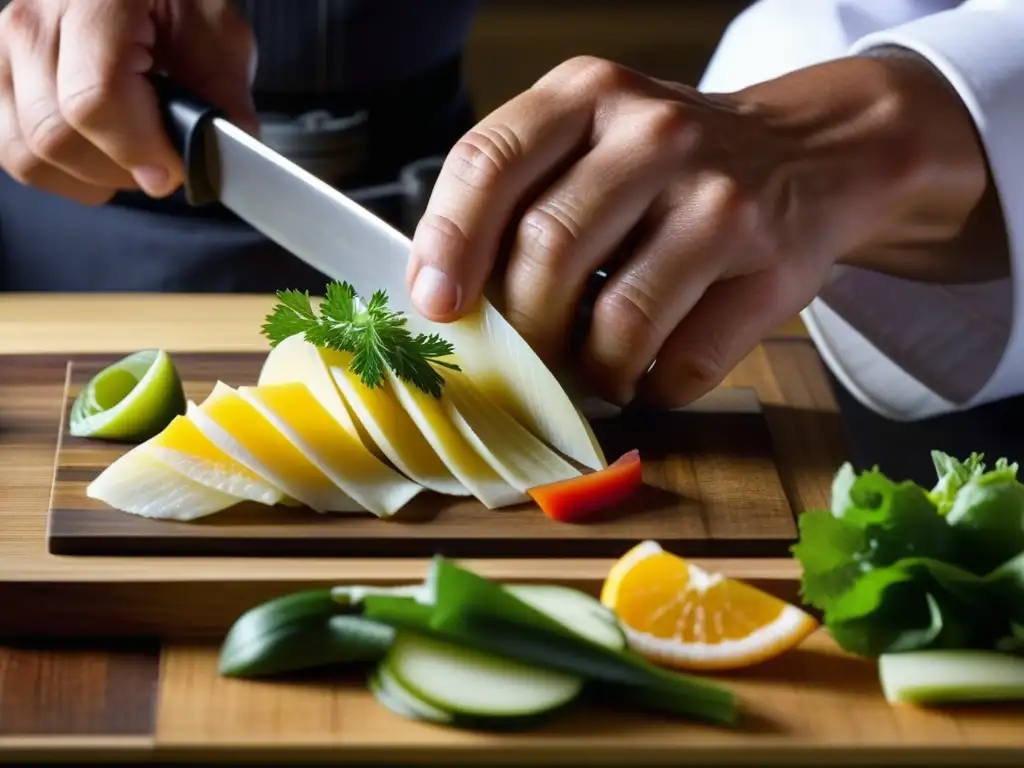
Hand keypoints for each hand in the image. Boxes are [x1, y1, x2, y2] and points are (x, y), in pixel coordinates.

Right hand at [0, 0, 255, 204]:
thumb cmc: (170, 0)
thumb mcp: (214, 29)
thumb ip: (222, 87)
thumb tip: (226, 143)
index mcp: (94, 0)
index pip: (94, 97)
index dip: (139, 149)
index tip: (175, 167)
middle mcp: (33, 22)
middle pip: (57, 134)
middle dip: (121, 168)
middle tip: (162, 162)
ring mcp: (5, 51)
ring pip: (31, 154)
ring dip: (92, 176)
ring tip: (133, 156)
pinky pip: (16, 155)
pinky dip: (63, 173)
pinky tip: (100, 156)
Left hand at [406, 55, 988, 407]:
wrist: (808, 154)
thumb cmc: (670, 164)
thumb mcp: (590, 137)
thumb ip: (520, 194)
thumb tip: (446, 297)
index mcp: (587, 96)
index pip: (490, 162)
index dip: (450, 242)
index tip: (438, 305)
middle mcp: (654, 135)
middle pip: (548, 251)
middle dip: (523, 327)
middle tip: (525, 354)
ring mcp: (719, 199)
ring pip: (618, 320)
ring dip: (591, 368)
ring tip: (592, 368)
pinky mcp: (770, 266)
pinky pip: (684, 362)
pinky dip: (652, 387)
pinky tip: (649, 372)